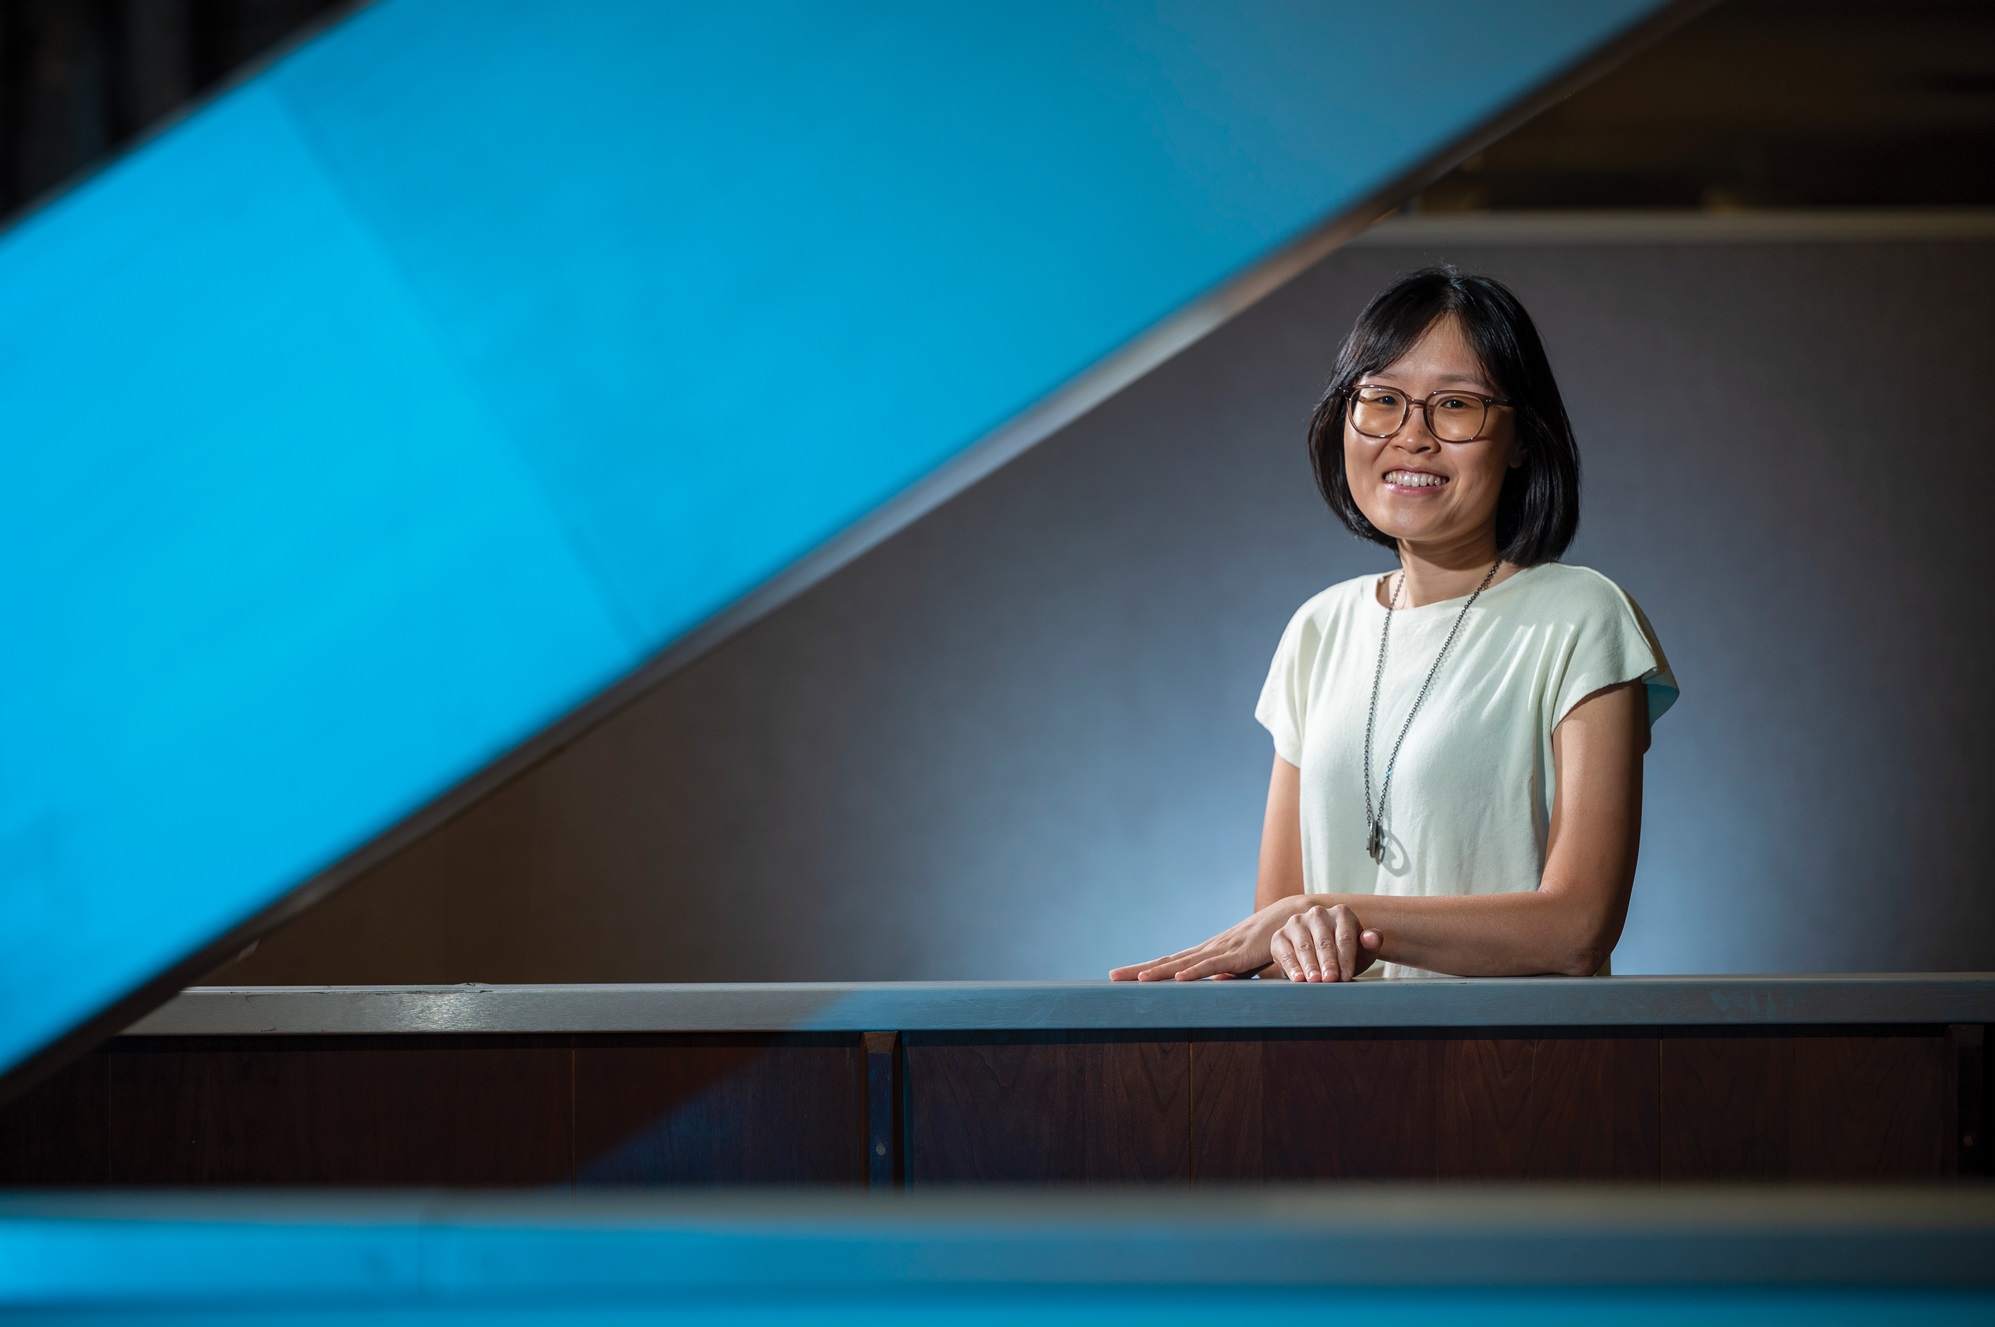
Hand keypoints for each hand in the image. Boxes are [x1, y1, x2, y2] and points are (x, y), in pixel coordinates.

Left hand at [1109, 896, 1312, 980]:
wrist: (1291, 917)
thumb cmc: (1268, 943)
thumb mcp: (1244, 967)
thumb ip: (1229, 976)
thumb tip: (1214, 988)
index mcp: (1207, 953)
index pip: (1170, 963)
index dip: (1146, 970)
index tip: (1122, 976)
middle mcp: (1208, 949)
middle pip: (1168, 961)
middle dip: (1139, 970)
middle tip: (1112, 976)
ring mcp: (1222, 949)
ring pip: (1184, 963)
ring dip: (1160, 971)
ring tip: (1136, 980)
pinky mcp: (1238, 955)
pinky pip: (1214, 965)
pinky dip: (1195, 971)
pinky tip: (1179, 978)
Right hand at [1270, 904, 1380, 981]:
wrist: (1317, 957)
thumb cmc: (1344, 955)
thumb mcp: (1362, 952)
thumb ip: (1371, 944)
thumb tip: (1371, 937)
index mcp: (1341, 913)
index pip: (1345, 938)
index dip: (1346, 958)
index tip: (1347, 976)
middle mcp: (1317, 913)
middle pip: (1324, 941)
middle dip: (1328, 962)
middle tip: (1330, 979)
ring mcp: (1297, 922)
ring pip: (1304, 946)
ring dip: (1309, 965)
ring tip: (1314, 980)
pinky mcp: (1280, 935)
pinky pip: (1285, 952)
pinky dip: (1291, 966)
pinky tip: (1297, 978)